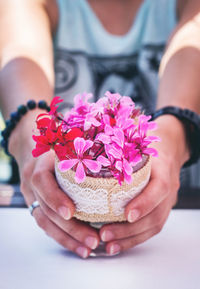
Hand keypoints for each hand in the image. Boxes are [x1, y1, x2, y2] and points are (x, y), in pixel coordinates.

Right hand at [9, 112, 99, 257]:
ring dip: (68, 239)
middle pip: (45, 210)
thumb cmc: (59, 145)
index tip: (72, 211)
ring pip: (46, 223)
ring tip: (89, 249)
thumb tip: (120, 146)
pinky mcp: (39, 207)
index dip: (54, 197)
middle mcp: (33, 183)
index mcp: (40, 164)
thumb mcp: (68, 142)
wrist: (36, 151)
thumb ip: (85, 146)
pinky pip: (48, 227)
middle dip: (69, 228)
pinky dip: (64, 238)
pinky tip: (80, 248)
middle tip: (93, 240)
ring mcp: (33, 197)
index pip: (42, 181)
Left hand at [99, 115, 189, 254]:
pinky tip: (116, 244)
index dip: (145, 203)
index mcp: (163, 169)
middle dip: (130, 230)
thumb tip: (87, 151)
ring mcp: (166, 202)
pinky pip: (150, 229)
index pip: (159, 188)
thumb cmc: (147, 146)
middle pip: (155, 215)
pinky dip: (133, 239)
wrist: (168, 151)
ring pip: (153, 226)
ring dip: (130, 239)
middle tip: (104, 234)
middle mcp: (168, 189)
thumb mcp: (138, 142)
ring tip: (107, 245)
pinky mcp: (160, 210)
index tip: (127, 214)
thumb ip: (121, 148)